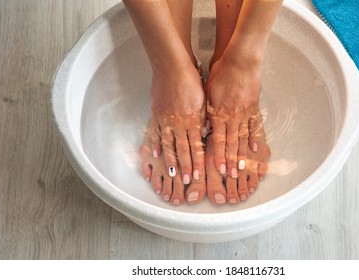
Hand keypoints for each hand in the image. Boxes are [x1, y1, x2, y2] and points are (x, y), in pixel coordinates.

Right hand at [150, 63, 204, 184]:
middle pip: (183, 149)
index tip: (198, 175)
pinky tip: (154, 154)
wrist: (172, 67)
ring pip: (168, 145)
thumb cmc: (190, 80)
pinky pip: (155, 132)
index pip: (196, 146)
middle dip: (185, 167)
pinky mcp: (156, 113)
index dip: (197, 162)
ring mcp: (166, 119)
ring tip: (172, 174)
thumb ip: (203, 119)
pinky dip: (155, 144)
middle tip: (186, 181)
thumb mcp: (203, 100)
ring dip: (171, 161)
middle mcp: (179, 123)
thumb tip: (205, 134)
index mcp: (193, 119)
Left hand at [205, 55, 260, 177]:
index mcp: (219, 113)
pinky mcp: (254, 107)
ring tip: (244, 168)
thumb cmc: (221, 73)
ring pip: (243, 138)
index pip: (218, 140)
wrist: (241, 60)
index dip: (218, 156)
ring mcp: (245, 113)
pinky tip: (255, 149)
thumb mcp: (208, 92)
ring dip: (242, 154)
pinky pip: (254, 125)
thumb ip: (206, 111)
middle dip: (230, 161)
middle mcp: (232, 116)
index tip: (218, 169)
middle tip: (231, 176)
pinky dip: (255, 138)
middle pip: (231, 143)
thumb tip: (203, 128)